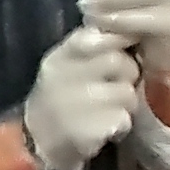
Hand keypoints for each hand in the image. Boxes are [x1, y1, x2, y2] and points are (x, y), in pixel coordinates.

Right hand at [21, 27, 140, 169]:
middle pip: (118, 61)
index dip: (119, 38)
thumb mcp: (66, 64)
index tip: (128, 46)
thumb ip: (92, 44)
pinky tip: (107, 125)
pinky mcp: (87, 131)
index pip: (93, 36)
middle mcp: (63, 78)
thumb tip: (131, 28)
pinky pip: (123, 118)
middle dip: (128, 72)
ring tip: (112, 107)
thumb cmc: (61, 95)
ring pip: (126, 92)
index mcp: (58, 58)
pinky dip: (122, 123)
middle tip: (119, 82)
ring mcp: (75, 106)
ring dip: (127, 101)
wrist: (38, 141)